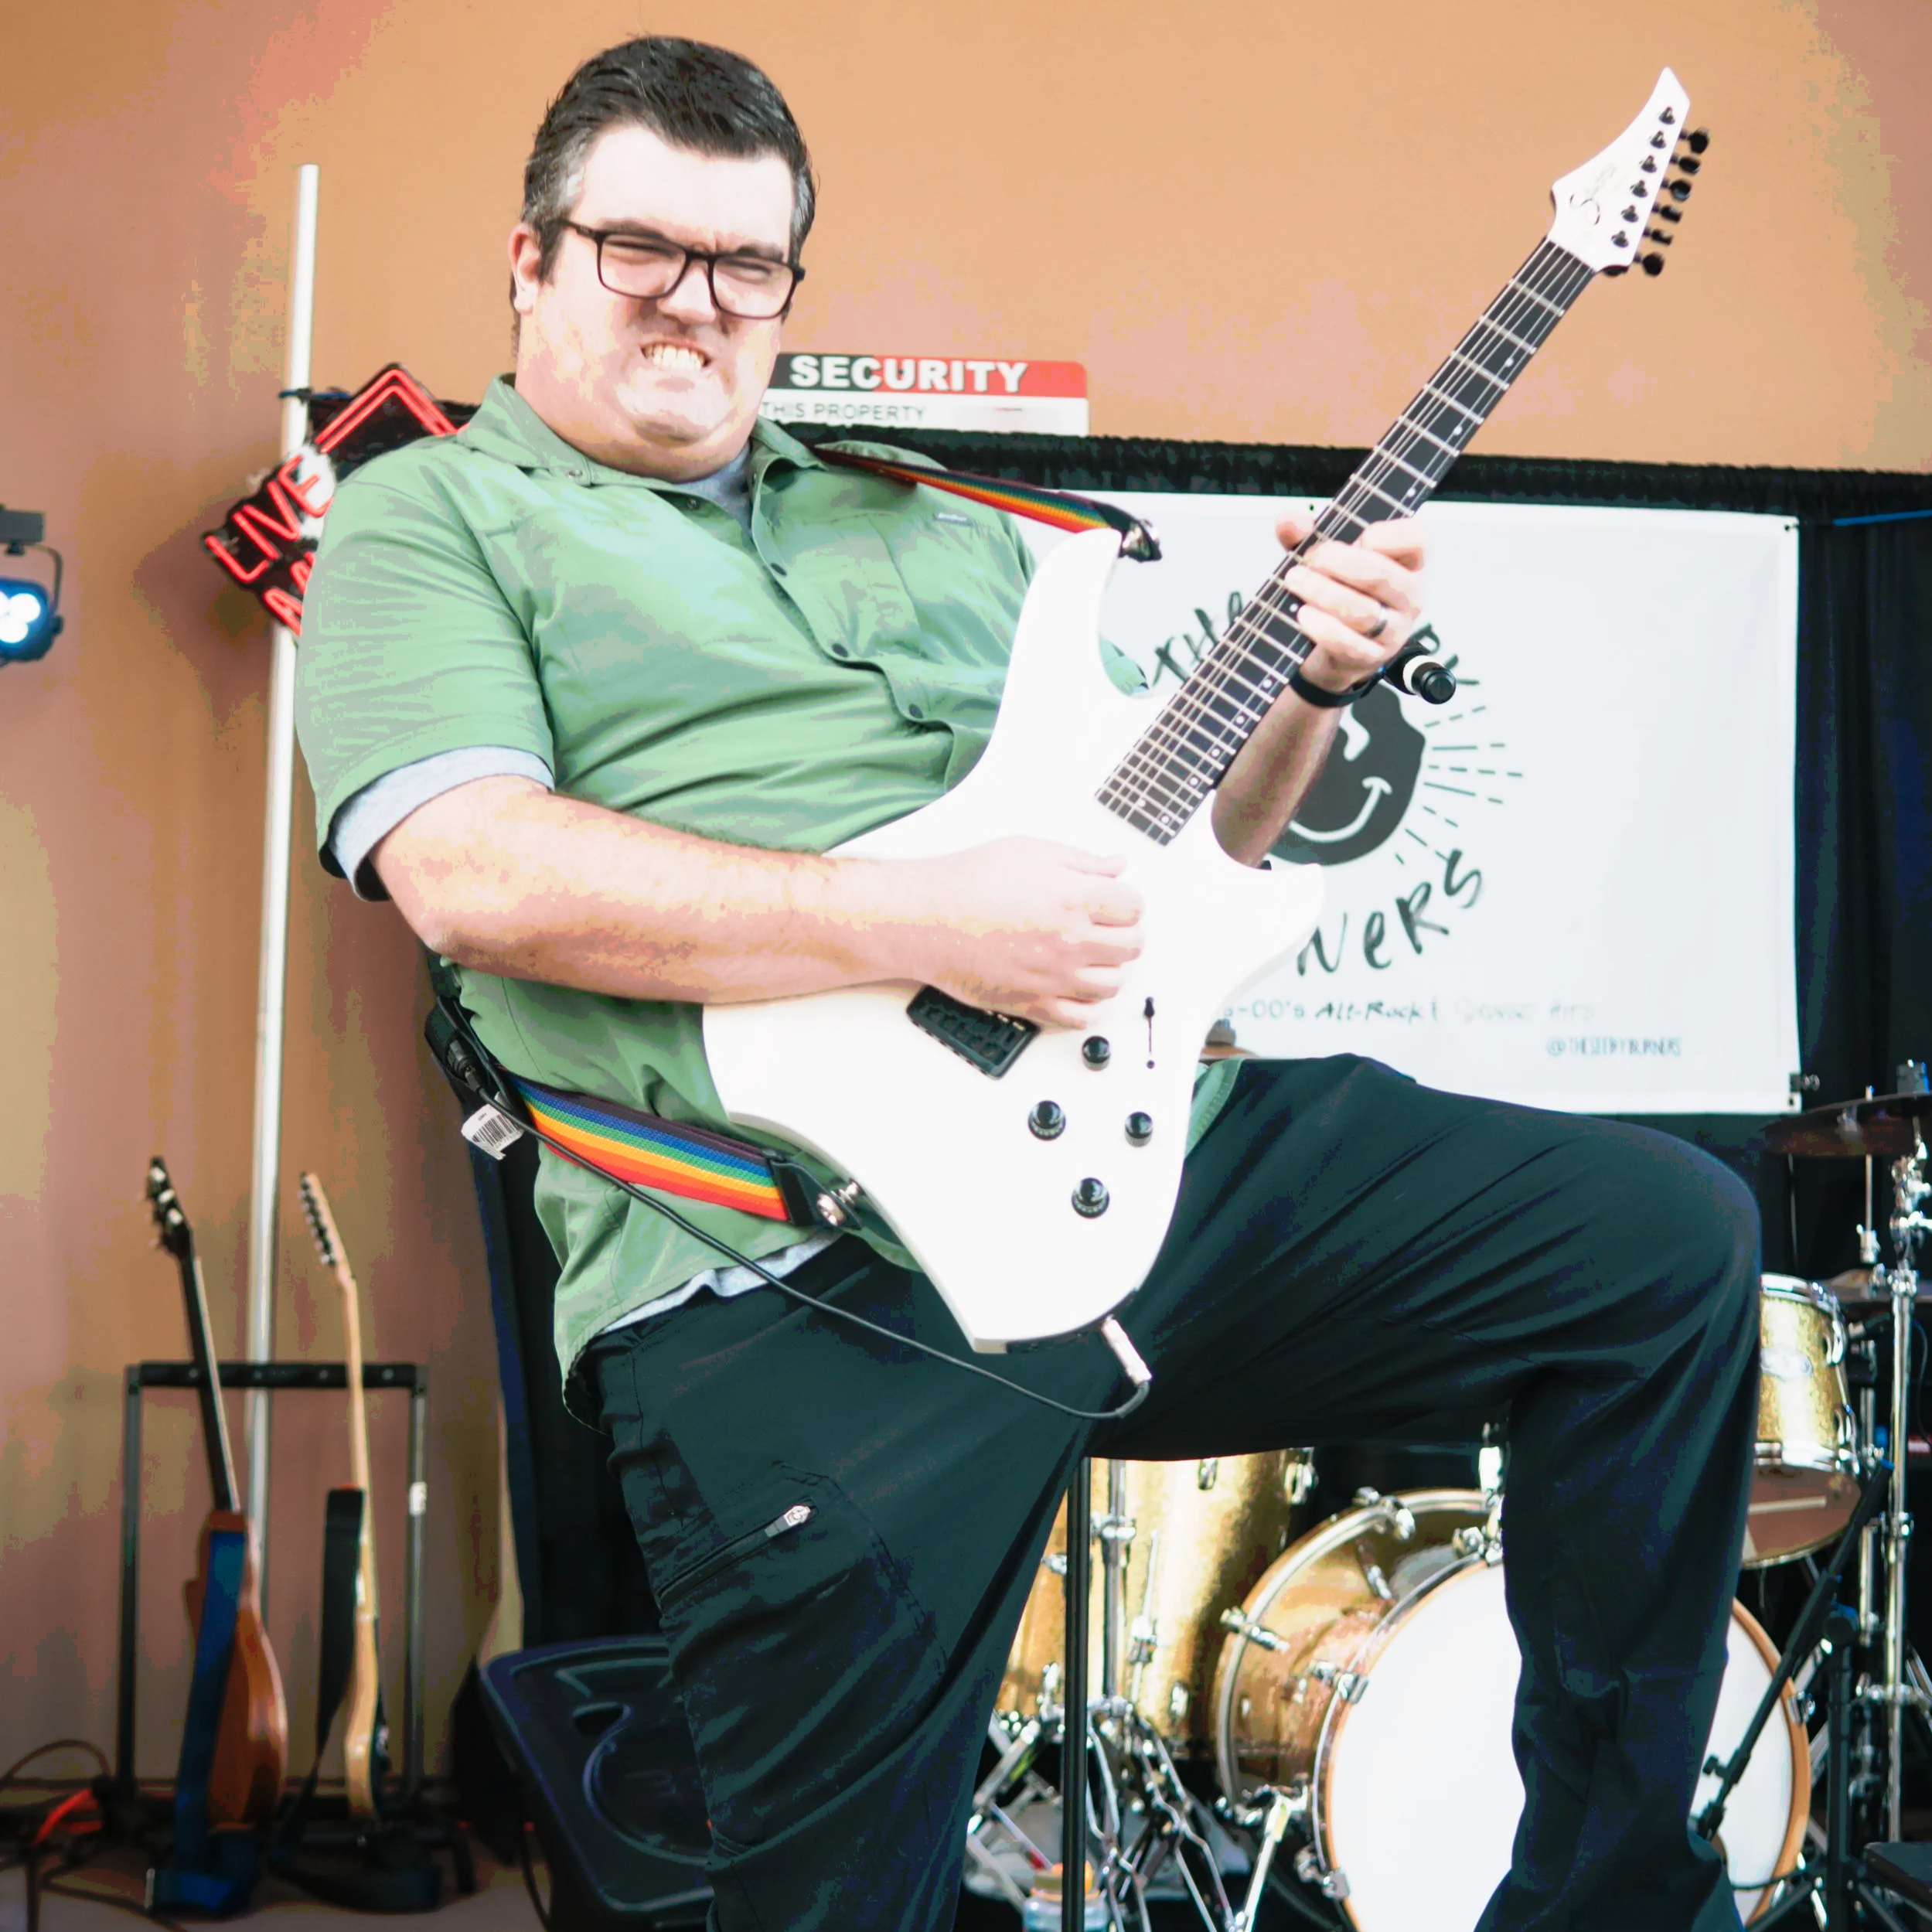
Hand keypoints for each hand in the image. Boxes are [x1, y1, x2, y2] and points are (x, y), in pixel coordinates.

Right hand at [901, 837, 1142, 1029]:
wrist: (927, 918)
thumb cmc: (969, 882)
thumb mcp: (1030, 852)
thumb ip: (1082, 861)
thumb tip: (1116, 865)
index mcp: (1075, 899)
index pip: (1135, 906)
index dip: (1126, 901)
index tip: (1114, 901)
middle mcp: (1072, 941)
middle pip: (1132, 946)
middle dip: (1123, 933)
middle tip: (1103, 926)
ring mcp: (1055, 977)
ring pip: (1113, 984)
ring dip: (1107, 969)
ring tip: (1087, 956)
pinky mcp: (1034, 1003)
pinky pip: (1082, 1017)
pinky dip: (1086, 1005)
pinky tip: (1073, 986)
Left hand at [1273, 509, 1426, 695]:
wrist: (1333, 650)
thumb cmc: (1338, 593)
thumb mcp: (1322, 559)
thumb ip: (1306, 535)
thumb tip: (1290, 521)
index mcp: (1406, 562)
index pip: (1415, 539)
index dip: (1386, 534)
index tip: (1358, 535)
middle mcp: (1408, 595)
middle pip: (1381, 574)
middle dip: (1338, 562)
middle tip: (1310, 560)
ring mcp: (1394, 629)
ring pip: (1363, 611)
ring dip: (1323, 593)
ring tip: (1295, 582)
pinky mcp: (1373, 657)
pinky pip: (1350, 644)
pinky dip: (1324, 629)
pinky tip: (1303, 615)